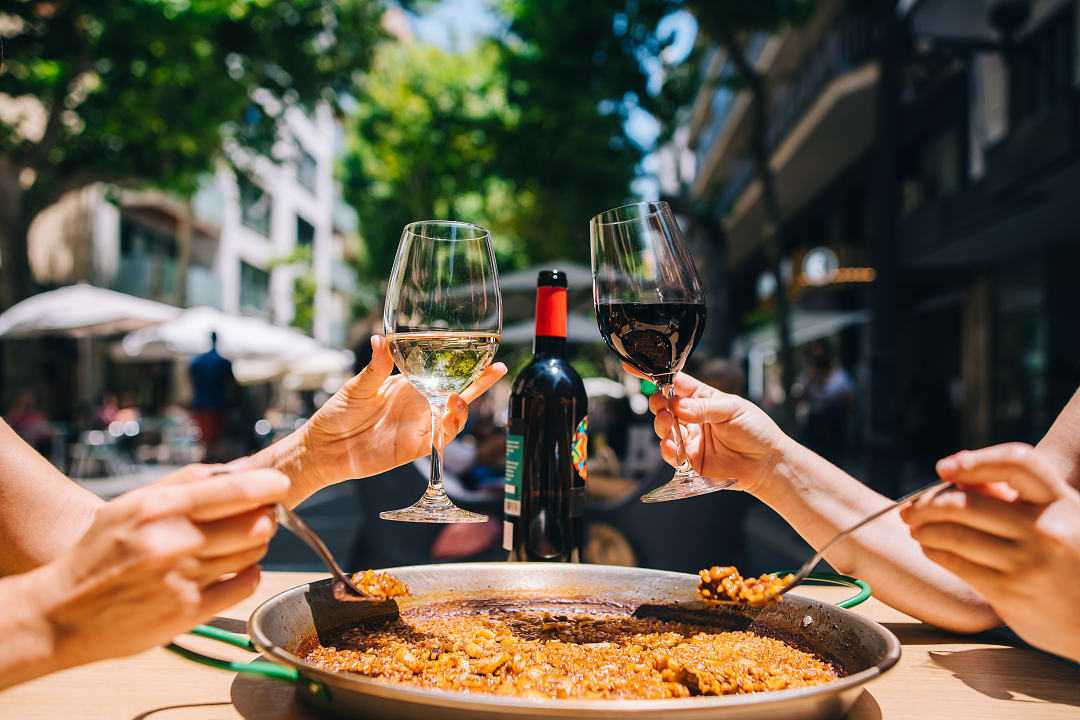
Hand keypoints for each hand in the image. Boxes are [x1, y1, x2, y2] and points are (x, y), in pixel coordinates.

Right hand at [6, 465, 287, 682]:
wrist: (60, 613)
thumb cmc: (100, 552)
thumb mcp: (132, 504)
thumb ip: (186, 483)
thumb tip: (239, 468)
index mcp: (159, 508)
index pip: (236, 490)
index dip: (269, 486)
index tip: (279, 485)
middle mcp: (173, 542)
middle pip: (256, 523)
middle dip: (265, 517)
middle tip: (258, 516)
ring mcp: (183, 579)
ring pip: (254, 553)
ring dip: (254, 546)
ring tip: (234, 544)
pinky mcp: (189, 612)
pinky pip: (245, 585)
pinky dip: (248, 574)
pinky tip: (232, 571)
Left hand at [297, 335, 505, 489]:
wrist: (324, 447)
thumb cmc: (338, 413)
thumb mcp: (357, 386)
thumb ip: (375, 367)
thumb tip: (380, 339)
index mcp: (409, 385)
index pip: (442, 373)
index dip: (465, 365)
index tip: (485, 353)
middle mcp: (419, 405)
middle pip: (458, 394)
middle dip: (480, 383)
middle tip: (496, 370)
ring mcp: (418, 427)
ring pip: (453, 418)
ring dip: (462, 408)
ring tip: (458, 398)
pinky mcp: (414, 448)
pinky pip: (439, 441)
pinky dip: (447, 431)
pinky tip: (448, 418)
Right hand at [637, 366, 789, 493]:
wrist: (766, 464)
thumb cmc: (755, 431)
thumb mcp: (733, 410)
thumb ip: (704, 408)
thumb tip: (678, 406)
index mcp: (702, 398)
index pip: (675, 382)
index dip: (655, 375)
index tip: (635, 367)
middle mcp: (692, 417)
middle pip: (663, 405)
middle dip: (658, 403)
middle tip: (663, 405)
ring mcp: (689, 438)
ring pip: (663, 428)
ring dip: (661, 424)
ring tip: (670, 424)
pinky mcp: (689, 460)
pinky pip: (670, 453)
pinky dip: (667, 449)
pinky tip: (673, 446)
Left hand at [901, 443, 1079, 660]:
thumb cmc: (1071, 562)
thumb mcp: (1061, 521)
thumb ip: (1017, 499)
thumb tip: (956, 476)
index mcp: (1063, 502)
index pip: (1018, 462)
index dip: (976, 461)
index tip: (944, 468)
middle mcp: (1047, 529)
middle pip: (966, 503)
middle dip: (928, 503)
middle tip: (912, 508)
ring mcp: (1028, 562)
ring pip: (954, 534)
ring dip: (924, 528)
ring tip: (916, 527)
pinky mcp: (1010, 592)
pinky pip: (956, 563)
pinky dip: (935, 551)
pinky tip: (930, 547)